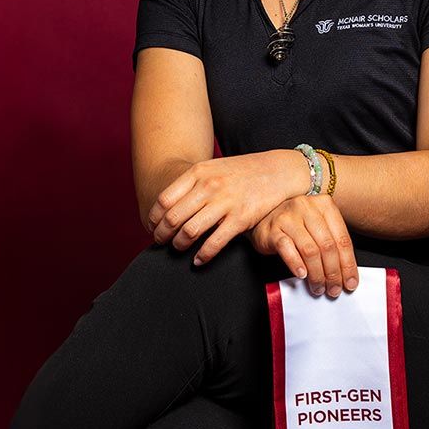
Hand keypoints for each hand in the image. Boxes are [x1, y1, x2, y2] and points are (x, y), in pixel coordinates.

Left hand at [147, 151, 306, 263]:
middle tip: (160, 242)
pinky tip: (198, 260)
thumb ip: (191, 183)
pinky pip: (215, 242)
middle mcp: (209, 187)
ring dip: (179, 245)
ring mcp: (225, 203)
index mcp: (198, 173)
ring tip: (177, 249)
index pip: (164, 200)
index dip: (154, 218)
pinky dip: (202, 255)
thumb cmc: (240, 172)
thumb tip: (167, 205)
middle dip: (162, 234)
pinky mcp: (241, 219)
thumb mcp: (212, 168)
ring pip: (190, 231)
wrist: (276, 171)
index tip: (152, 227)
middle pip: (173, 217)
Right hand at [249, 194, 358, 296]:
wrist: (263, 215)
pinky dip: (296, 264)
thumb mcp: (318, 226)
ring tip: (318, 287)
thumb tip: (346, 274)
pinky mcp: (272, 229)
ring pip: (309, 250)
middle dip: (333, 272)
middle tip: (334, 289)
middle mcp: (307, 207)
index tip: (350, 283)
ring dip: (316, 274)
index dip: (348, 265)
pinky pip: (287, 249)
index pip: (342, 239)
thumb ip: (332, 243)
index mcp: (324, 205)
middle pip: (327, 246)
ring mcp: (288, 217)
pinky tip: (301, 275)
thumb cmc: (295, 223)